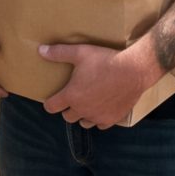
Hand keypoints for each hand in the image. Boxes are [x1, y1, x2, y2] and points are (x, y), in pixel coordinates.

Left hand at [39, 38, 153, 128]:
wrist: (134, 71)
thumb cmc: (106, 61)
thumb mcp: (81, 53)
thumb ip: (59, 53)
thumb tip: (40, 50)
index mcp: (72, 96)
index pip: (52, 107)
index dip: (50, 102)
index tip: (53, 98)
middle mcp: (82, 110)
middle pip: (67, 116)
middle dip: (68, 108)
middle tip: (74, 96)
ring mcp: (97, 116)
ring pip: (83, 122)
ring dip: (83, 115)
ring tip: (87, 103)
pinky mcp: (111, 119)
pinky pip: (100, 125)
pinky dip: (99, 118)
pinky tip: (102, 108)